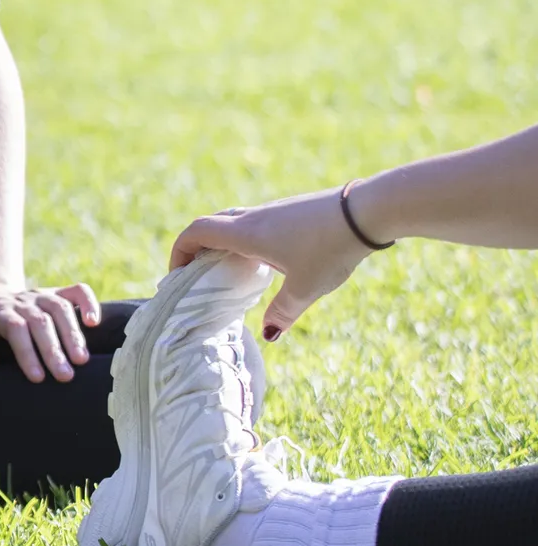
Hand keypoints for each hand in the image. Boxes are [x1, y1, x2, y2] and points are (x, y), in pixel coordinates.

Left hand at [0, 282, 100, 381]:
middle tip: (65, 376)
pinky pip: (77, 291)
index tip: (36, 377)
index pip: (15, 328)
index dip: (26, 351)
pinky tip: (94, 322)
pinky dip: (89, 302)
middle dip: (53, 349)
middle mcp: (21, 301)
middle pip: (40, 320)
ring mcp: (39, 295)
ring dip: (72, 334)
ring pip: (60, 308)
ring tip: (81, 360)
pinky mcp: (55, 293)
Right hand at [171, 189, 370, 339]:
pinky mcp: (290, 211)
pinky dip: (244, 239)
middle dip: (196, 247)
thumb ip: (283, 311)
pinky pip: (253, 222)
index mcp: (245, 234)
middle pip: (210, 224)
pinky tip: (265, 260)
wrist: (366, 212)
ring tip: (230, 270)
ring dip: (221, 242)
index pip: (195, 232)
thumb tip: (269, 334)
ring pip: (232, 221)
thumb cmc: (330, 249)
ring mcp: (272, 212)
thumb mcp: (306, 288)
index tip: (178, 275)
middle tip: (199, 274)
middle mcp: (253, 218)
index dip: (179, 251)